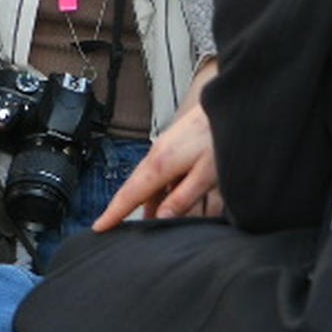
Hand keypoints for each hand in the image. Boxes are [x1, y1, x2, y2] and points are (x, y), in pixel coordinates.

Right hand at [93, 81, 220, 228]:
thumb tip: (161, 217)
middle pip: (134, 187)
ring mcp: (164, 146)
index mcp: (160, 164)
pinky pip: (158, 170)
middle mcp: (157, 154)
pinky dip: (158, 187)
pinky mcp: (173, 143)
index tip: (99, 227)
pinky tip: (168, 197)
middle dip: (124, 208)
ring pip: (148, 179)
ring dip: (146, 200)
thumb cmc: (221, 135)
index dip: (113, 213)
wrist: (231, 104)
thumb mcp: (205, 176)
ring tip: (149, 220)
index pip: (129, 195)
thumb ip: (182, 199)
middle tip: (114, 226)